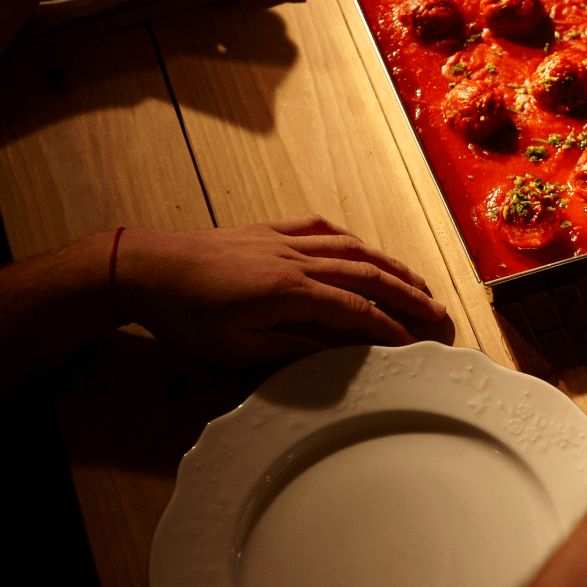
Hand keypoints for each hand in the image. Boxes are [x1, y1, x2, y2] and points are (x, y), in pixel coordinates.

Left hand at [112, 215, 447, 364]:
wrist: (147, 267)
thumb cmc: (185, 314)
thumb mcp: (233, 349)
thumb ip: (287, 351)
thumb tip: (333, 357)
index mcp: (288, 291)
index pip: (354, 310)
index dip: (388, 328)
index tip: (414, 345)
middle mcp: (296, 258)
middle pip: (366, 273)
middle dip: (407, 293)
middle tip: (438, 312)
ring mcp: (286, 240)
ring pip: (352, 248)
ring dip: (390, 264)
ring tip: (417, 281)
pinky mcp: (271, 231)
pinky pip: (322, 230)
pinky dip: (350, 240)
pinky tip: (362, 248)